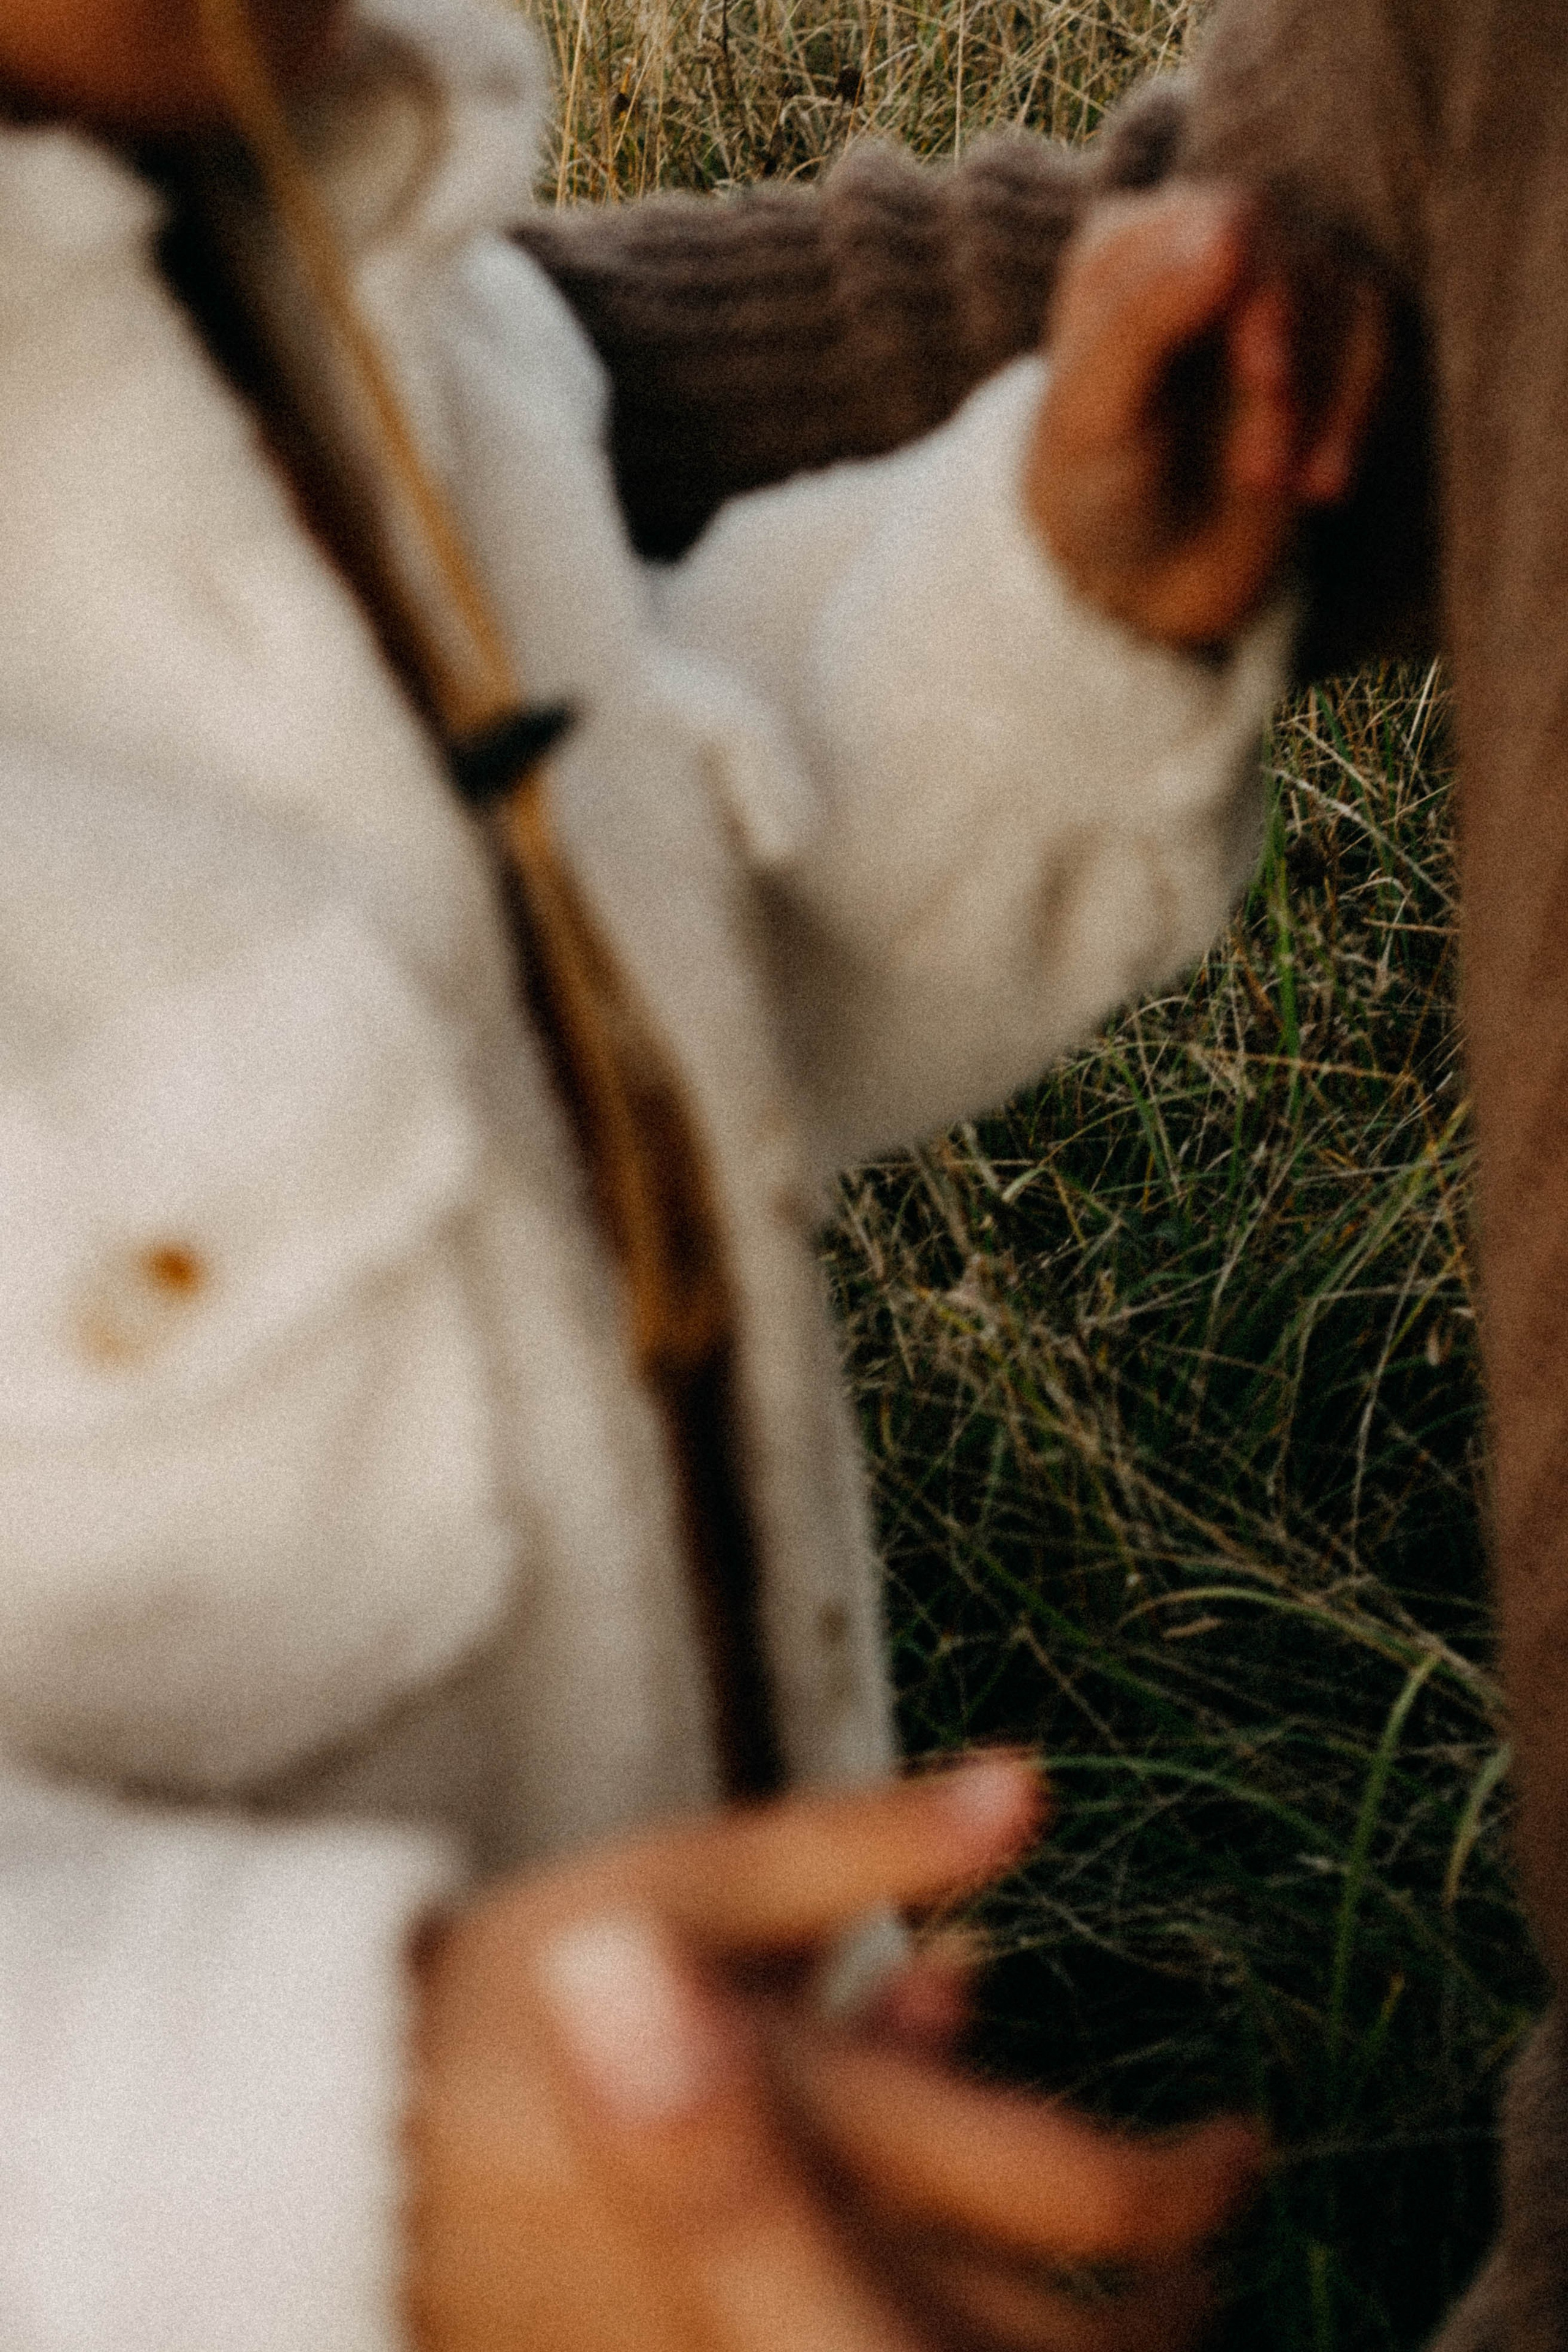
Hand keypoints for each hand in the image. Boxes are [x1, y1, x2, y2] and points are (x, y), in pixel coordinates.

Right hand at [405, 1760, 1262, 2350]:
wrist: (308, 2176)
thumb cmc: (492, 2003)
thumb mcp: (677, 1887)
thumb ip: (859, 1847)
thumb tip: (1030, 1785)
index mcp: (826, 2126)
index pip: (1071, 2193)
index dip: (1182, 2182)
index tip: (1238, 2145)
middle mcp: (810, 2256)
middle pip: (1047, 2327)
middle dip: (1151, 2290)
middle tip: (1202, 2230)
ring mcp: (731, 2337)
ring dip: (1054, 2321)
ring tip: (1120, 2270)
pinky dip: (918, 2309)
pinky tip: (918, 2237)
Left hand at [1027, 183, 1387, 648]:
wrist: (1139, 579)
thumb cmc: (1094, 488)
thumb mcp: (1092, 413)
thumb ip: (1144, 315)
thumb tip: (1229, 230)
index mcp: (1130, 245)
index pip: (1232, 222)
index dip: (1263, 293)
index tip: (1264, 379)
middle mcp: (1206, 248)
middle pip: (1299, 255)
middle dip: (1290, 358)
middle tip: (1259, 463)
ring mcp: (1274, 291)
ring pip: (1348, 297)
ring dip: (1319, 400)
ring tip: (1265, 483)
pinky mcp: (1326, 343)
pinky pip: (1379, 341)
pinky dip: (1355, 415)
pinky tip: (1319, 488)